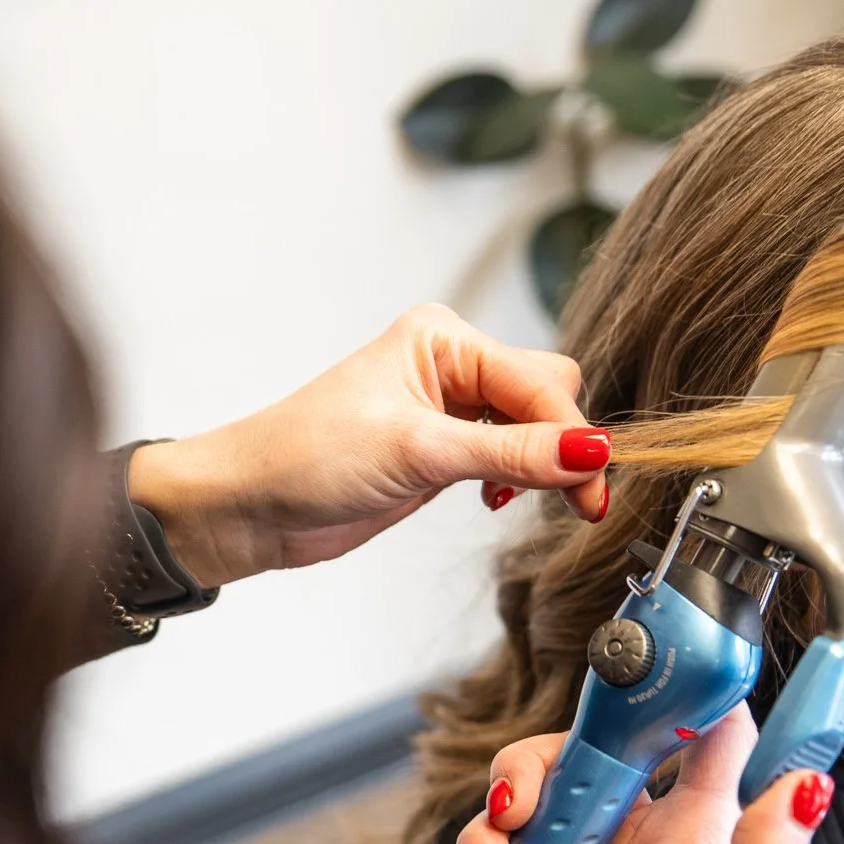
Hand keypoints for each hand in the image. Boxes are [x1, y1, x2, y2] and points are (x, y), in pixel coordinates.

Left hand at [126, 303, 610, 587]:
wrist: (251, 504)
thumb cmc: (307, 458)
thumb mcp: (418, 453)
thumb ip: (510, 452)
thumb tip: (590, 452)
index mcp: (442, 339)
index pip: (540, 380)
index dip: (571, 434)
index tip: (592, 486)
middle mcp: (450, 365)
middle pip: (548, 397)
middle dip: (563, 447)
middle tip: (571, 502)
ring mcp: (448, 410)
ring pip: (534, 429)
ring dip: (543, 466)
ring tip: (518, 500)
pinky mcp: (443, 451)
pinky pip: (510, 456)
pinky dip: (519, 479)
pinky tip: (493, 499)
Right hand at [441, 708, 830, 843]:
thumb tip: (816, 787)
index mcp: (689, 836)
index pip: (696, 733)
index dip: (668, 693)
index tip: (633, 674)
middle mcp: (632, 842)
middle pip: (579, 750)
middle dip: (534, 769)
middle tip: (523, 809)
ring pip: (522, 796)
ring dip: (493, 831)